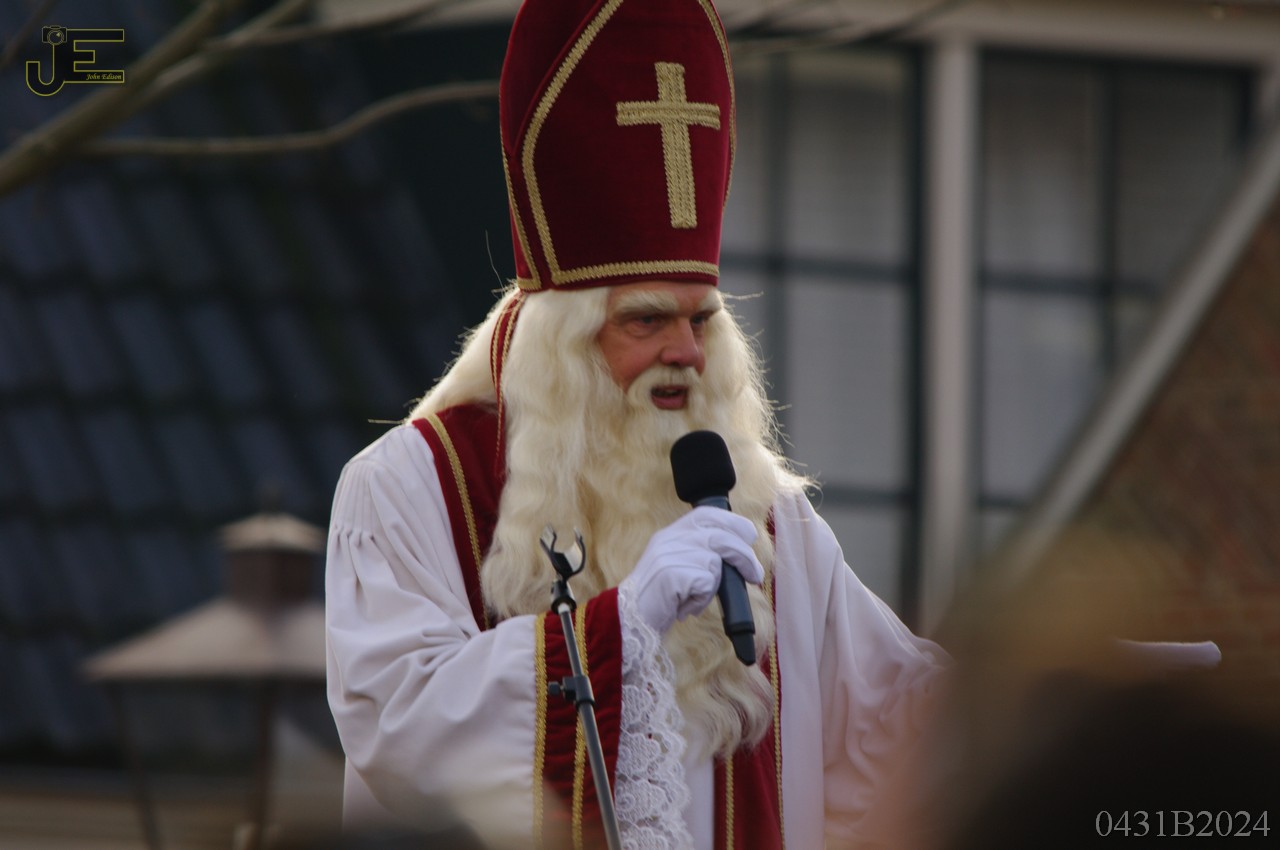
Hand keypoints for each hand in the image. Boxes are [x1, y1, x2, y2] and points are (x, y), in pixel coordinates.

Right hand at [621, 507, 763, 634]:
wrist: (631, 620)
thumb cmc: (661, 597)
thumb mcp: (678, 566)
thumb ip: (699, 552)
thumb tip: (738, 552)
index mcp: (670, 533)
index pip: (706, 514)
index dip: (732, 522)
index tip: (749, 537)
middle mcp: (669, 539)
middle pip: (719, 535)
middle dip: (744, 555)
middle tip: (755, 575)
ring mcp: (668, 555)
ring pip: (714, 561)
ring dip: (714, 584)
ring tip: (697, 597)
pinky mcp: (671, 574)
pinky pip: (706, 582)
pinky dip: (702, 597)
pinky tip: (687, 605)